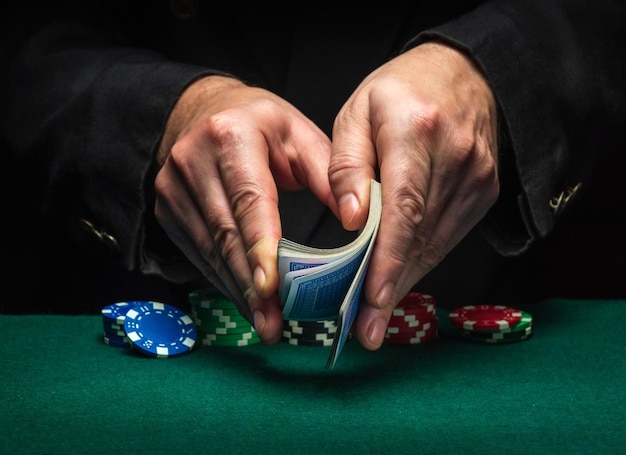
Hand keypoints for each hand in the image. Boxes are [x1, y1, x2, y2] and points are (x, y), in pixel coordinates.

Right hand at [154, 75, 337, 344]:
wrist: (199, 112)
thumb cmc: (259, 123)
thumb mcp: (298, 133)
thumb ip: (328, 173)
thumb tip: (357, 219)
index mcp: (231, 135)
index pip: (248, 198)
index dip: (260, 245)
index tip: (271, 287)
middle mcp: (193, 161)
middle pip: (226, 233)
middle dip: (252, 283)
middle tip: (273, 323)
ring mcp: (173, 187)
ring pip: (210, 250)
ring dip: (238, 289)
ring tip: (265, 322)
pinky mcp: (167, 209)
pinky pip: (199, 253)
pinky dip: (224, 280)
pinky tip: (245, 302)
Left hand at [328, 42, 498, 348]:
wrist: (464, 76)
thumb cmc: (400, 92)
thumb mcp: (357, 112)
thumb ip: (348, 164)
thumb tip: (352, 219)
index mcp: (416, 130)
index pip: (403, 206)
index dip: (389, 257)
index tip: (372, 298)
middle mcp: (455, 158)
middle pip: (419, 236)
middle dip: (390, 287)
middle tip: (366, 331)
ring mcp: (476, 179)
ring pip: (435, 244)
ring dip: (404, 281)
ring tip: (375, 318)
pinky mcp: (483, 193)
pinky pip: (448, 237)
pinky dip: (420, 262)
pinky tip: (398, 281)